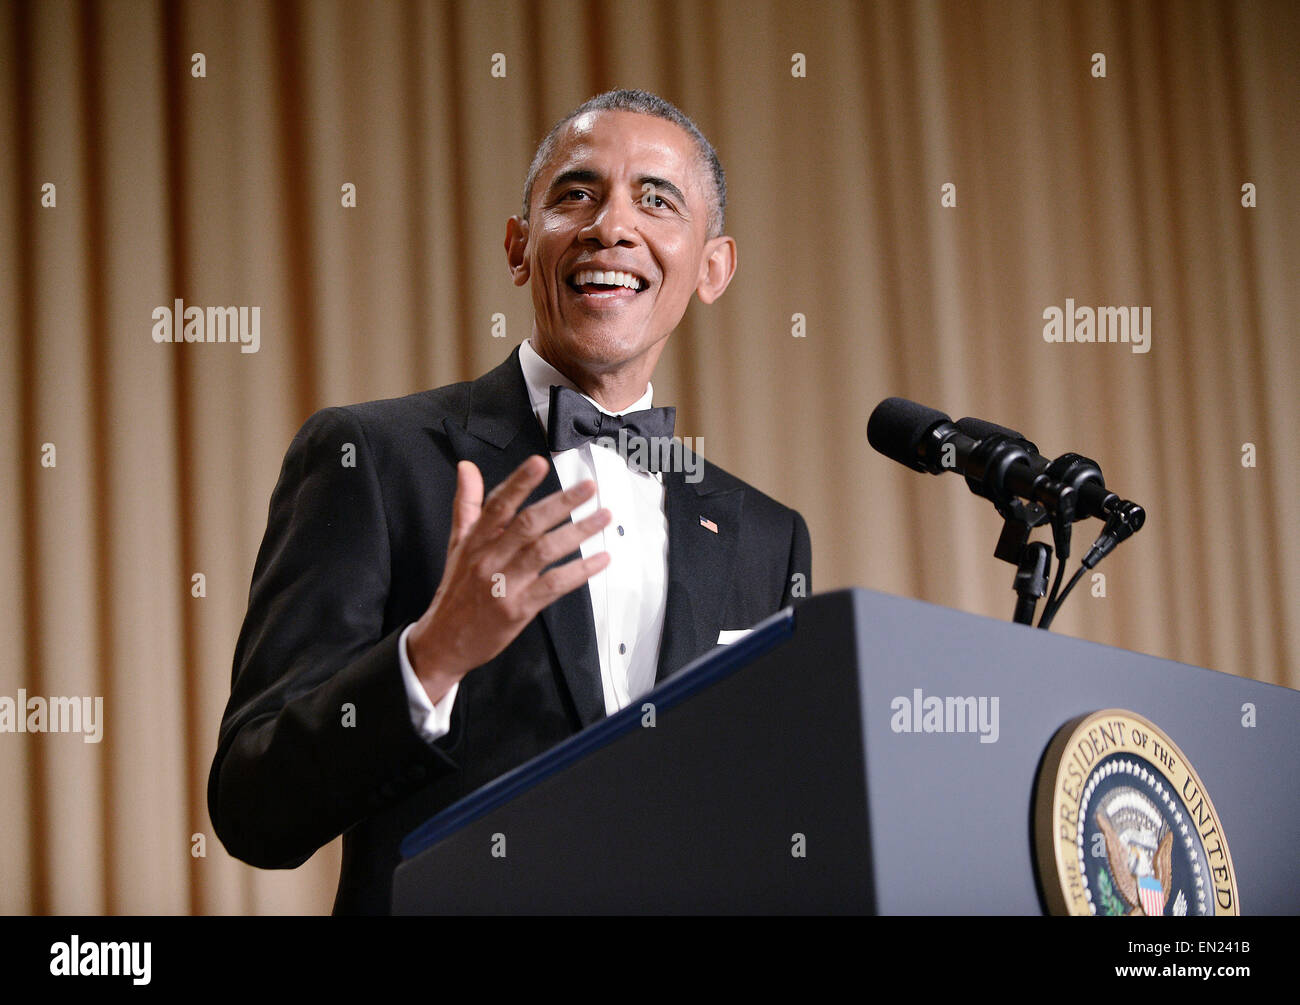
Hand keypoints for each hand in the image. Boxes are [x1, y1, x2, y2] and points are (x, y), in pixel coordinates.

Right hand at [407, 455, 610, 702]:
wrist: (444, 642)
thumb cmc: (457, 591)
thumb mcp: (457, 544)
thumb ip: (467, 504)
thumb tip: (466, 467)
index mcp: (475, 540)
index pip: (498, 505)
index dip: (519, 483)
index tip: (539, 463)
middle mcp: (488, 559)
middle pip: (528, 524)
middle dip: (561, 503)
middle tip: (589, 488)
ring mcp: (504, 585)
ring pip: (544, 551)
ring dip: (578, 532)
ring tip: (603, 517)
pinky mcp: (518, 609)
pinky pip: (554, 585)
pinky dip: (580, 571)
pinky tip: (601, 559)